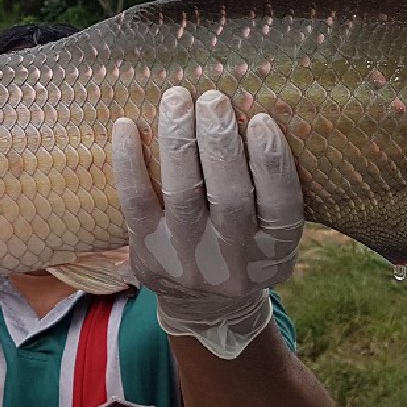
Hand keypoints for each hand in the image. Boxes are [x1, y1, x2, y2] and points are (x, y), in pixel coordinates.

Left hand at [113, 87, 303, 358]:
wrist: (204, 308)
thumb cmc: (243, 246)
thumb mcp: (271, 233)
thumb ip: (269, 189)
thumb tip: (257, 107)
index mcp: (275, 254)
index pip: (280, 207)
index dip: (272, 164)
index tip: (262, 121)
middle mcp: (234, 264)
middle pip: (229, 198)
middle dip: (220, 144)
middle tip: (213, 99)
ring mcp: (188, 262)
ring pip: (183, 196)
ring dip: (178, 142)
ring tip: (177, 99)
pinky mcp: (149, 255)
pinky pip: (136, 204)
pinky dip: (129, 164)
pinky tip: (126, 126)